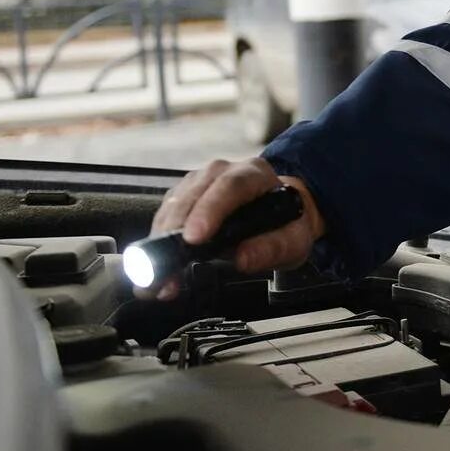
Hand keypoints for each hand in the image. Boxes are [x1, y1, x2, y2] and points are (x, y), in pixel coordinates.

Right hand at [137, 157, 325, 299]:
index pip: (230, 187)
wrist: (281, 213)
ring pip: (172, 206)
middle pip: (193, 195)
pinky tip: (158, 269)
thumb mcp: (292, 240)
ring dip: (161, 242)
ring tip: (159, 278)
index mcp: (252, 174)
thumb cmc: (285, 224)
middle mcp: (221, 172)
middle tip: (166, 267)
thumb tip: (243, 259)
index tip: (194, 238)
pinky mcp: (182, 196)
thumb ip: (272, 249)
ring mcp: (198, 182)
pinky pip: (165, 216)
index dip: (209, 211)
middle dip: (176, 233)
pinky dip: (158, 243)